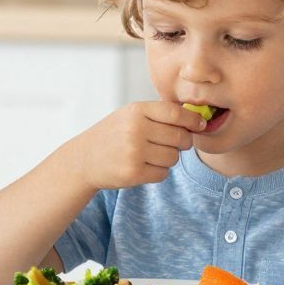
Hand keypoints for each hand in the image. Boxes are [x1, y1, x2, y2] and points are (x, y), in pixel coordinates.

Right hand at [64, 102, 206, 191]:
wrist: (84, 159)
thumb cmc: (113, 135)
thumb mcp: (130, 115)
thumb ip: (159, 115)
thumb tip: (196, 120)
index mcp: (137, 111)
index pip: (175, 113)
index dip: (192, 120)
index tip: (200, 125)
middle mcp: (136, 129)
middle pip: (179, 137)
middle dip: (183, 142)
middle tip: (175, 144)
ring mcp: (134, 152)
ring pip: (173, 158)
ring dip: (169, 159)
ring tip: (152, 155)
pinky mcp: (133, 172)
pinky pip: (163, 173)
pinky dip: (158, 172)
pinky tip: (144, 166)